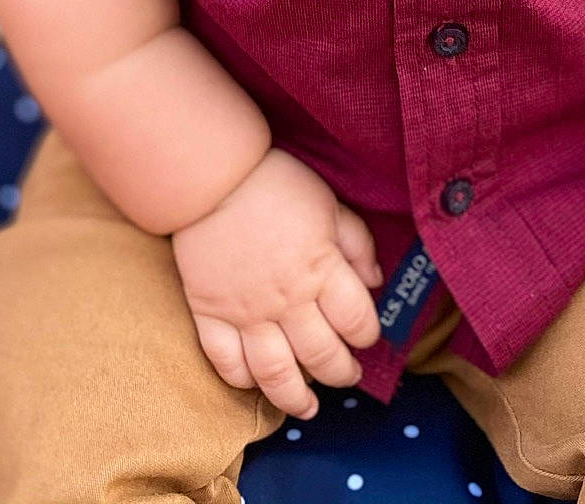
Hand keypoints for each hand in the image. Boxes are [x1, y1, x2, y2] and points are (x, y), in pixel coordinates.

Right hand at [171, 146, 382, 418]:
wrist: (211, 176)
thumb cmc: (275, 184)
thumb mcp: (328, 203)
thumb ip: (356, 242)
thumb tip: (374, 282)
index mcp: (321, 270)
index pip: (356, 322)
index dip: (367, 334)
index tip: (365, 335)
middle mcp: (288, 302)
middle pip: (322, 356)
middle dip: (341, 373)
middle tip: (347, 375)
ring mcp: (247, 314)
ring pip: (276, 375)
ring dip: (296, 399)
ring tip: (308, 408)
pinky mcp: (210, 315)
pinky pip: (226, 362)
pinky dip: (241, 380)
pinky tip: (255, 383)